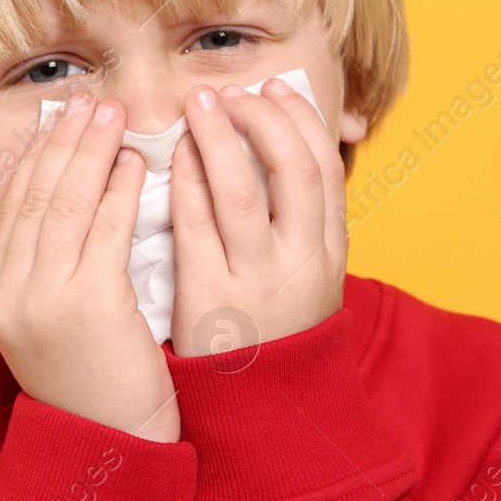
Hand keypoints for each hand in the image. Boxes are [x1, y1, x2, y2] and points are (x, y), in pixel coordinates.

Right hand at [0, 91, 180, 441]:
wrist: (107, 454)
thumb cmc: (97, 393)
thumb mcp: (58, 333)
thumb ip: (57, 280)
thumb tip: (76, 224)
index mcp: (2, 298)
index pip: (15, 210)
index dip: (40, 160)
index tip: (62, 123)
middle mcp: (13, 295)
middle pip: (36, 198)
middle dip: (65, 144)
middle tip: (92, 103)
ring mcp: (45, 301)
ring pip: (66, 206)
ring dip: (92, 154)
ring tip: (115, 118)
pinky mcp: (88, 308)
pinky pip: (104, 234)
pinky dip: (119, 194)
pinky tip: (136, 167)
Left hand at [169, 78, 347, 358]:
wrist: (263, 412)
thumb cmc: (279, 333)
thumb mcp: (310, 276)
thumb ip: (303, 219)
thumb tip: (287, 143)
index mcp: (330, 252)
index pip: (325, 168)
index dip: (300, 120)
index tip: (274, 89)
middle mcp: (300, 263)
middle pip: (292, 170)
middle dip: (262, 120)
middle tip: (231, 93)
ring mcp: (256, 282)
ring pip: (240, 193)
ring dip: (217, 139)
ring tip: (196, 105)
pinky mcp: (210, 300)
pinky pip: (195, 230)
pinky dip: (185, 185)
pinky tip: (171, 159)